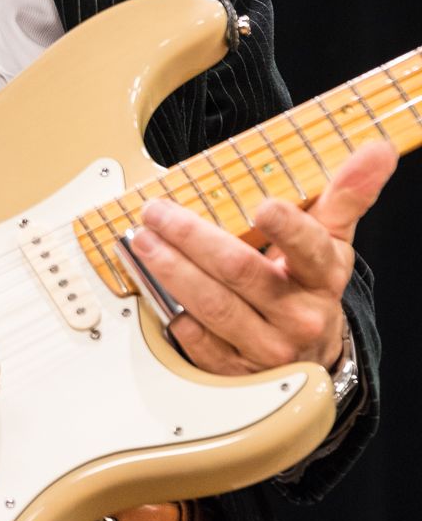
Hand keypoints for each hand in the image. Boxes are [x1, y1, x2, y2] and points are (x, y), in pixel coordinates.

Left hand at [128, 141, 396, 373]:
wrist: (310, 351)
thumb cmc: (311, 281)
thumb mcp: (333, 236)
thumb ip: (349, 191)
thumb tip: (377, 149)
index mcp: (322, 275)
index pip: (309, 248)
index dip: (287, 228)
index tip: (264, 206)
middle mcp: (297, 315)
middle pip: (240, 272)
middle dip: (192, 238)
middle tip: (159, 212)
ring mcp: (266, 346)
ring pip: (213, 306)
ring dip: (171, 269)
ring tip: (143, 240)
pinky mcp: (236, 371)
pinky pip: (198, 342)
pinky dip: (172, 312)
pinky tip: (154, 287)